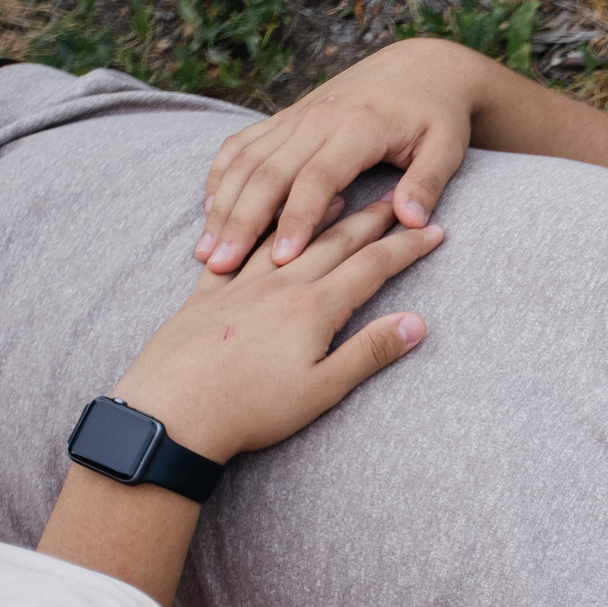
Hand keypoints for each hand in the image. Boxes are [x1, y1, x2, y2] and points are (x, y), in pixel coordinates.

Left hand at [125, 199, 440, 463]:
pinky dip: (259, 230)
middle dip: (372, 219)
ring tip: (341, 193)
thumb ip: (371, 351)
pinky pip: (238, 251)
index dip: (407, 247)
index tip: (434, 231)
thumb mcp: (324, 389)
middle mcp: (281, 285)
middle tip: (397, 200)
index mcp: (314, 308)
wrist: (172, 413)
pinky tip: (265, 221)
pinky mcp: (206, 296)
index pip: (373, 267)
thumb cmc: (252, 410)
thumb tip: (418, 323)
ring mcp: (241, 286)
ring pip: (288, 237)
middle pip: (336, 242)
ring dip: (319, 213)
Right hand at [198, 39, 482, 272]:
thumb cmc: (437, 116)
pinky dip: (222, 174)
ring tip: (205, 251)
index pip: (318, 179)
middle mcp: (318, 117)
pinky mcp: (285, 117)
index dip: (298, 219)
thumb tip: (412, 221)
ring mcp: (295, 115)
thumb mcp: (447, 148)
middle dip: (242, 221)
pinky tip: (210, 209)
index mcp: (358, 127)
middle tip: (222, 266)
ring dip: (222, 205)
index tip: (283, 259)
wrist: (420, 67)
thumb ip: (428, 182)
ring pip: (247, 161)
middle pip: (268, 173)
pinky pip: (242, 144)